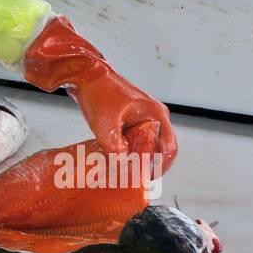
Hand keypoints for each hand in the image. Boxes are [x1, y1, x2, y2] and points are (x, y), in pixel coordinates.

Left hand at [22, 16, 177, 173]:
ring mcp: (144, 114)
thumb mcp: (104, 124)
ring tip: (127, 172)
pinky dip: (131, 149)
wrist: (83, 73)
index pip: (169, 147)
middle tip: (137, 179)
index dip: (161, 166)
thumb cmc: (97, 92)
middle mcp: (154, 114)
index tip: (149, 179)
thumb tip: (121, 167)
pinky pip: (137, 137)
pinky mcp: (132, 116)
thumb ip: (114, 148)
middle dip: (150, 164)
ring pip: (148, 143)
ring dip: (139, 157)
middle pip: (160, 147)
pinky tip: (119, 159)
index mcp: (156, 114)